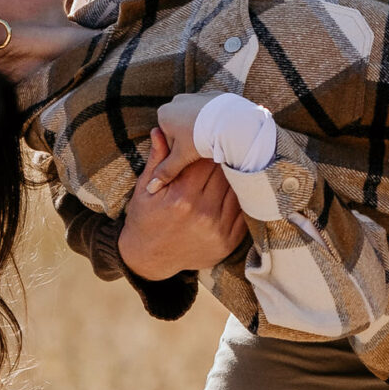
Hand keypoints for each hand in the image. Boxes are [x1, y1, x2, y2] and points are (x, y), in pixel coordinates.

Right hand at [118, 149, 244, 280]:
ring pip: (238, 191)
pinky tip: (241, 186)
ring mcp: (218, 229)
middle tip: (231, 146)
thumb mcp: (144, 190)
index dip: (210, 148)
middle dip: (226, 159)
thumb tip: (159, 131)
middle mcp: (203, 213)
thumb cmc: (145, 219)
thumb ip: (156, 161)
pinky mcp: (229, 241)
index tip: (213, 139)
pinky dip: (244, 198)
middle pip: (225, 175)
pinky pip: (244, 213)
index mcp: (182, 197)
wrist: (149, 258)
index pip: (205, 163)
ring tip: (239, 163)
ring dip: (239, 176)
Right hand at [142, 92, 218, 190]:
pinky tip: (221, 131)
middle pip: (180, 128)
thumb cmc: (201, 137)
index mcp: (164, 114)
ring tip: (214, 142)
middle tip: (204, 151)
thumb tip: (151, 187)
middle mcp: (176, 101)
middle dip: (190, 140)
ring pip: (195, 120)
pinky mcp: (212, 95)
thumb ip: (166, 171)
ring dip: (202, 130)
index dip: (178, 152)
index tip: (191, 157)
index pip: (167, 138)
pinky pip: (210, 111)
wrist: (229, 120)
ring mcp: (194, 96)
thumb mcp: (181, 157)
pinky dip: (213, 121)